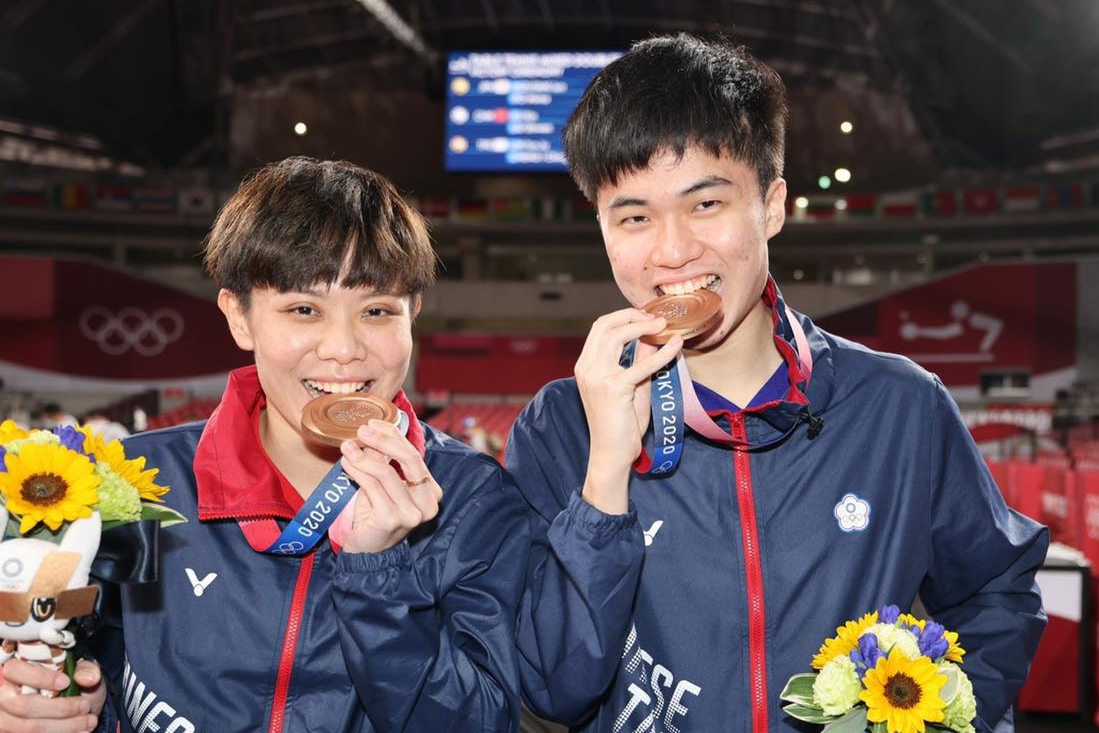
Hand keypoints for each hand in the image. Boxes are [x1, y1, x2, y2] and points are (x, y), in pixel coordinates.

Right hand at [0, 658, 103, 731]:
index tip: (66, 682)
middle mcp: (2, 695)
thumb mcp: (80, 670)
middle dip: (60, 708)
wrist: (69, 706)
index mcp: (13, 671)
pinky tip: (80, 731)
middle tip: (85, 706)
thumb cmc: (70, 683)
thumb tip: (89, 678)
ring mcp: (3, 719)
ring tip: (89, 721)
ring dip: (64, 727)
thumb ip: (85, 669)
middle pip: (22, 706)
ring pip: (29, 728)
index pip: (14, 670)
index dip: (40, 677)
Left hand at [335, 418, 442, 553]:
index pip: (415, 455)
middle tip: (361, 430)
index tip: (373, 423)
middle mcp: (427, 503)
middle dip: (383, 440)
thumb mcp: (384, 484)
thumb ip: (384, 461)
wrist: (367, 551)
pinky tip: (346, 463)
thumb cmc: (376, 514)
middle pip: (409, 459)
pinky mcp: (391, 519)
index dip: (394, 435)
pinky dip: (357, 470)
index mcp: (431, 492)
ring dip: (363, 456)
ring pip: (386, 472)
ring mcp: (411, 513)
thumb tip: (371, 433)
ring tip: (347, 447)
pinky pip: (372, 486)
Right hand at [574, 308, 683, 513]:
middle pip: (605, 325)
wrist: (611, 454)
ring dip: (643, 326)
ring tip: (663, 326)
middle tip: (657, 318)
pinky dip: (662, 352)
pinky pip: (642, 364)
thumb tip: (653, 338)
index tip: (646, 316)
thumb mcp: (631, 386)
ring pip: (617, 335)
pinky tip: (676, 345)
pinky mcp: (614, 388)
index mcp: (585, 366)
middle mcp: (586, 368)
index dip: (623, 316)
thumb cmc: (620, 424)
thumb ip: (639, 361)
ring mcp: (597, 377)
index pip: (600, 328)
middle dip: (632, 315)